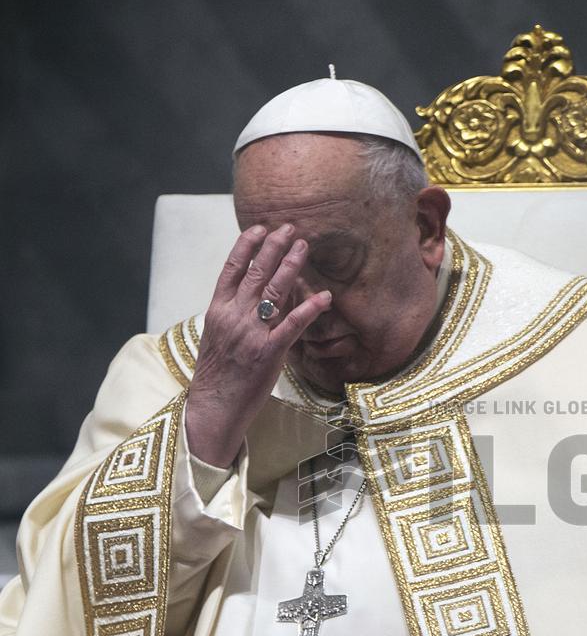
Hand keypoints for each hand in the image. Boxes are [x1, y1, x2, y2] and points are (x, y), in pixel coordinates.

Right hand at [185, 223, 331, 466]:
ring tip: (304, 247)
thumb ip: (231, 314)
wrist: (213, 407)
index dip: (247, 245)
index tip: (260, 228)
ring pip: (274, 291)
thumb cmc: (217, 375)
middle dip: (274, 247)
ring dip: (291, 265)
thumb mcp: (216, 337)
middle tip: (291, 228)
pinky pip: (293, 325)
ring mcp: (252, 334)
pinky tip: (324, 296)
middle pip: (256, 273)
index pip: (232, 269)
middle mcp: (234, 317)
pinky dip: (309, 308)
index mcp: (217, 311)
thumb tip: (249, 296)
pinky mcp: (269, 353)